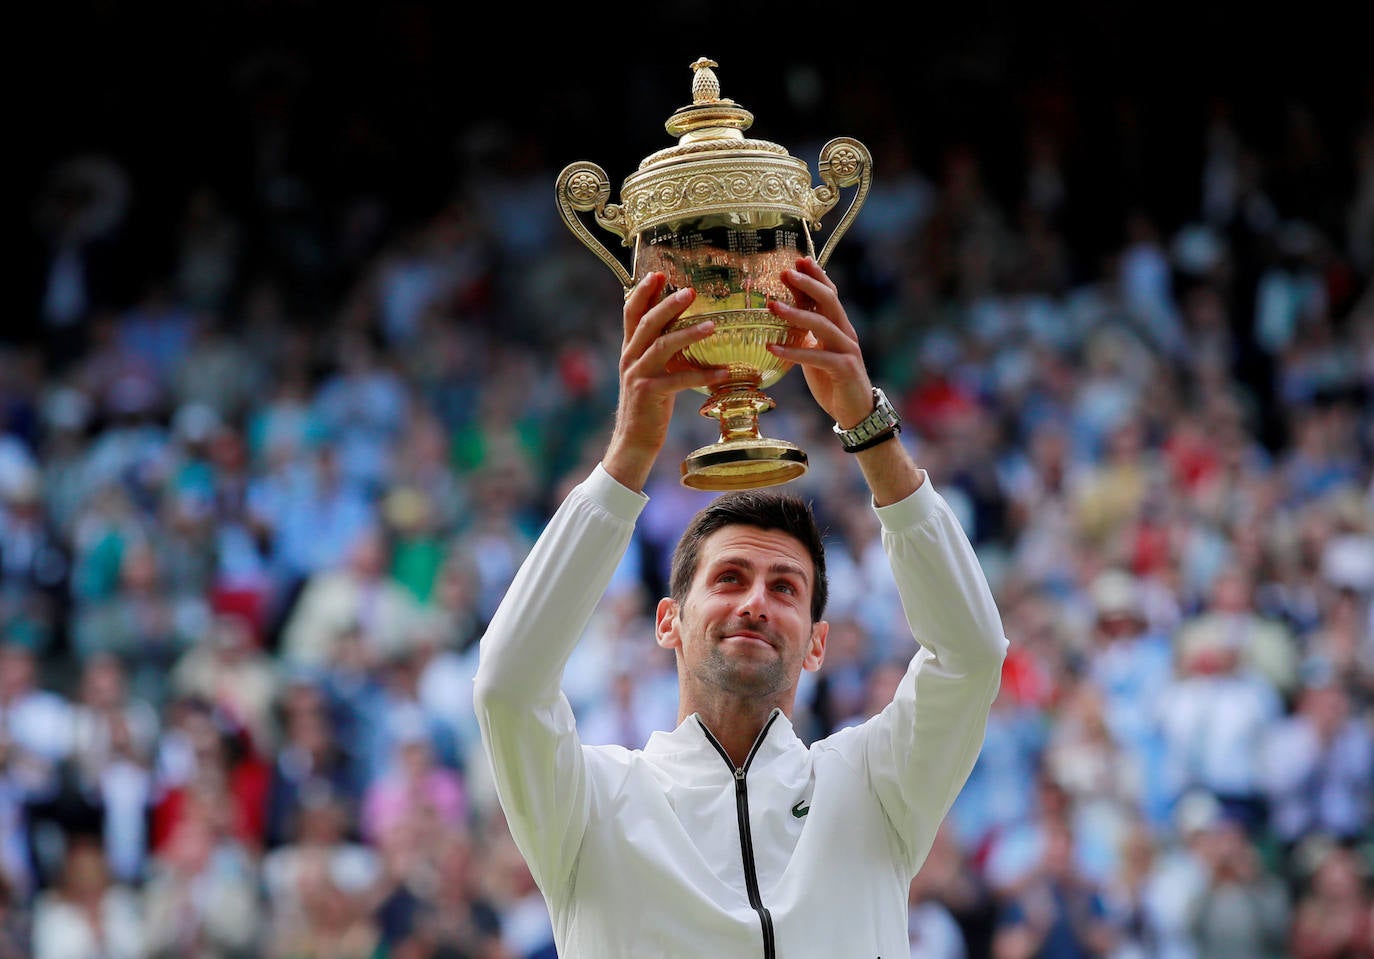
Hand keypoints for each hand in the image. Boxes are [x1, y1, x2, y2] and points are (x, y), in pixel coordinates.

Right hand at [602, 273, 730, 490]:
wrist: (634, 440)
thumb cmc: (650, 405)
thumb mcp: (652, 371)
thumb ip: (662, 349)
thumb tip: (685, 327)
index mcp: (630, 349)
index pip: (631, 312)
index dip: (643, 291)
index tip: (658, 273)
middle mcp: (630, 358)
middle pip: (647, 323)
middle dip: (668, 304)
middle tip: (691, 291)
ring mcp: (638, 375)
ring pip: (662, 346)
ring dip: (688, 333)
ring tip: (713, 325)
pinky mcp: (649, 394)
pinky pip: (679, 380)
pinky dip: (702, 375)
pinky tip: (723, 372)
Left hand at [766, 257, 874, 428]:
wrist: (855, 412)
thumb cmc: (832, 380)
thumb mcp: (816, 351)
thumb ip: (806, 332)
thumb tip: (784, 312)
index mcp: (840, 326)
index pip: (830, 294)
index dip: (816, 276)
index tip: (798, 259)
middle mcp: (846, 333)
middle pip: (829, 301)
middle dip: (807, 284)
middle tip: (785, 273)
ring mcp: (847, 350)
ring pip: (822, 325)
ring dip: (795, 314)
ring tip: (771, 306)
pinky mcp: (844, 369)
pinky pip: (816, 357)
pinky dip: (793, 352)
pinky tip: (772, 348)